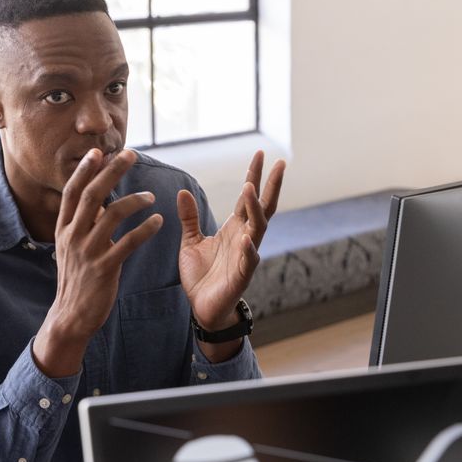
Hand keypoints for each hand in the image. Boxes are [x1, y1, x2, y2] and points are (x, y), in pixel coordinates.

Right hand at [33, 149, 163, 376]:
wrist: (71, 316)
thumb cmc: (77, 278)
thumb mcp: (72, 248)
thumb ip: (84, 224)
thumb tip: (98, 200)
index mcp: (64, 229)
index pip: (73, 191)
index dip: (85, 170)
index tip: (98, 151)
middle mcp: (72, 237)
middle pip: (92, 195)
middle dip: (111, 172)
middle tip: (130, 154)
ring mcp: (87, 253)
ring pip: (112, 215)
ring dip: (134, 200)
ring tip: (151, 196)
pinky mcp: (104, 269)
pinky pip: (128, 243)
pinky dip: (145, 229)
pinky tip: (158, 221)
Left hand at [178, 151, 285, 354]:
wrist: (202, 307)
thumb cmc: (201, 275)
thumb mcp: (190, 241)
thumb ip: (189, 218)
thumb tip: (182, 191)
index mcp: (235, 228)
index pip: (248, 197)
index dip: (254, 175)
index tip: (260, 153)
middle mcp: (245, 238)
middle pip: (263, 207)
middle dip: (271, 185)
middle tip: (279, 163)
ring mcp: (246, 256)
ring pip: (258, 228)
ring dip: (255, 209)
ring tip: (250, 189)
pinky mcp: (241, 276)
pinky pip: (249, 260)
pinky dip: (249, 249)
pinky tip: (247, 238)